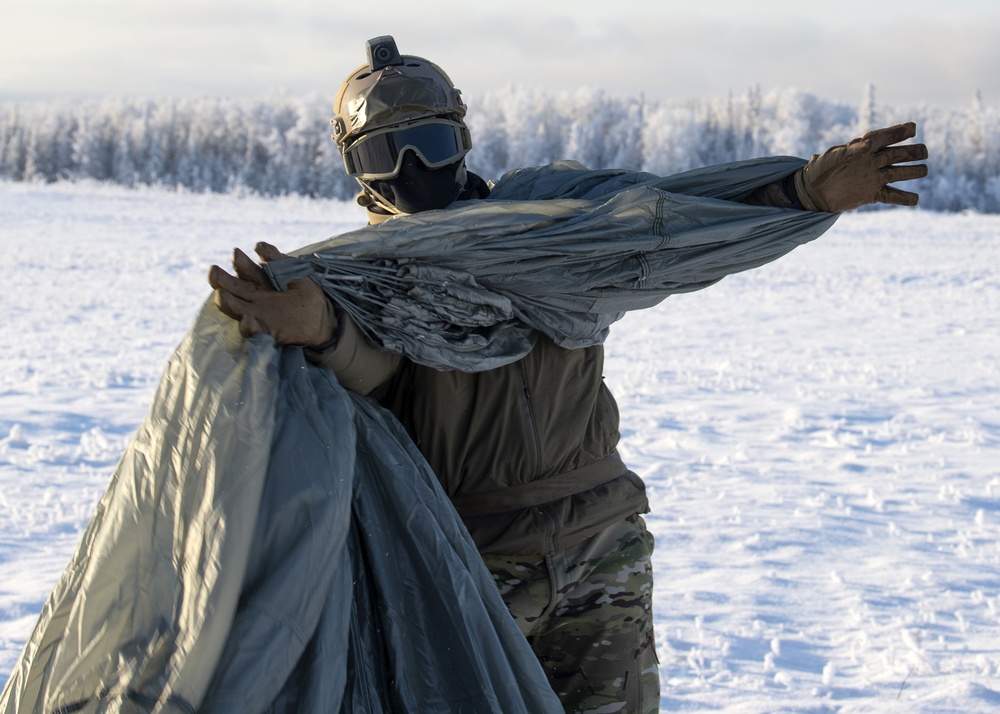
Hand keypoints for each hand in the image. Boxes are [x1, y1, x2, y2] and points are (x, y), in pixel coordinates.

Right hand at [208, 242, 335, 345]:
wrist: (324, 319)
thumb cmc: (307, 294)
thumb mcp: (295, 272)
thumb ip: (277, 260)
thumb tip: (258, 246)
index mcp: (260, 282)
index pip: (244, 269)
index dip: (239, 261)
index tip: (236, 253)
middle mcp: (254, 298)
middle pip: (232, 288)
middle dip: (220, 280)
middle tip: (214, 271)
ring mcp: (258, 315)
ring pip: (236, 309)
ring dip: (227, 302)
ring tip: (220, 296)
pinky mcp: (267, 331)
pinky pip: (253, 331)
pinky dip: (248, 327)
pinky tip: (247, 321)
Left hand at [794, 122, 928, 212]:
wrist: (811, 193)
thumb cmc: (818, 171)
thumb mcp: (831, 159)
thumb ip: (849, 151)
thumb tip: (866, 144)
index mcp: (862, 149)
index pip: (884, 137)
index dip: (899, 131)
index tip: (913, 128)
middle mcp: (871, 162)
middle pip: (897, 154)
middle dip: (911, 152)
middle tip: (923, 152)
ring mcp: (873, 178)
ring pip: (898, 173)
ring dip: (912, 172)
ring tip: (924, 171)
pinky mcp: (871, 194)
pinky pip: (891, 195)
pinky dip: (903, 198)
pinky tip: (915, 200)